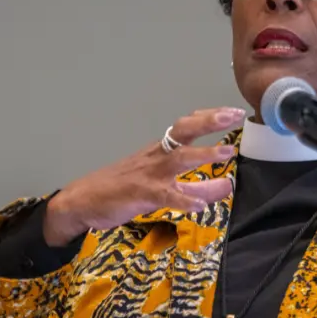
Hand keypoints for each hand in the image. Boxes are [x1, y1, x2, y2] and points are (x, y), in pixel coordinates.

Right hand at [42, 107, 245, 244]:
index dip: (209, 117)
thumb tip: (229, 185)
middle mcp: (157, 156)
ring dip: (204, 154)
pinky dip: (183, 200)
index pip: (186, 127)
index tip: (233, 111)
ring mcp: (148, 173)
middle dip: (209, 121)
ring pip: (178, 158)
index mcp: (160, 151)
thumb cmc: (123, 190)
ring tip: (227, 153)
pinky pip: (164, 195)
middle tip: (234, 114)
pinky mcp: (140, 194)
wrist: (82, 201)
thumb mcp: (165, 188)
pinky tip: (199, 206)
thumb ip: (198, 188)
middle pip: (183, 131)